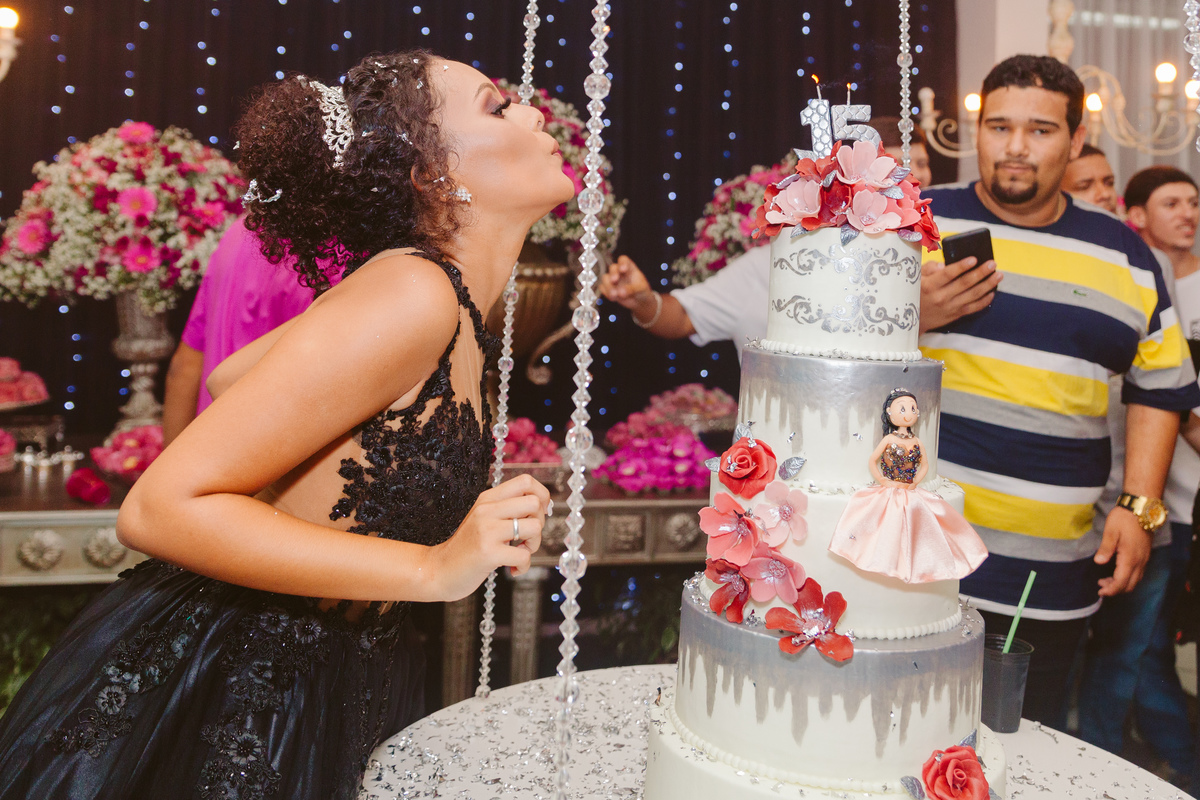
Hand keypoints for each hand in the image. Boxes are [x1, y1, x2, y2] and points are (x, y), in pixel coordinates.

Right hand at [428, 473, 550, 601]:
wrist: (439, 571)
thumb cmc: (467, 547)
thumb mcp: (483, 518)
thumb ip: (506, 508)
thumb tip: (542, 504)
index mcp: (487, 498)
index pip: (525, 481)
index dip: (541, 496)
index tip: (537, 514)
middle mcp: (487, 510)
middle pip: (534, 502)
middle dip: (540, 522)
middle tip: (526, 537)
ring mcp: (487, 530)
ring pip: (534, 527)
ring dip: (534, 545)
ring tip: (519, 552)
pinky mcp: (488, 553)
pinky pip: (523, 556)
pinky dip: (524, 566)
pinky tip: (512, 569)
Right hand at [600, 255, 652, 309]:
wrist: (639, 301)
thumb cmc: (642, 291)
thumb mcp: (641, 288)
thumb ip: (632, 289)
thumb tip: (621, 292)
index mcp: (629, 267)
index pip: (623, 260)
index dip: (622, 263)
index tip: (623, 269)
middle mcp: (619, 272)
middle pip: (613, 268)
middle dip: (613, 274)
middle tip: (615, 280)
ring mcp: (613, 280)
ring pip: (605, 278)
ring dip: (609, 286)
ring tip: (615, 295)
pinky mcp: (608, 288)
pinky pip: (603, 288)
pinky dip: (606, 292)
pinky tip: (613, 298)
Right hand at [920, 257, 1002, 332]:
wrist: (913, 321)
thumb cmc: (915, 294)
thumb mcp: (915, 279)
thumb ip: (928, 268)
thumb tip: (943, 265)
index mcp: (929, 286)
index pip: (948, 274)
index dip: (962, 266)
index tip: (974, 258)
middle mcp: (941, 297)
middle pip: (965, 283)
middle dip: (981, 272)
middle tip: (993, 264)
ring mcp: (950, 307)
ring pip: (973, 295)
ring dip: (988, 284)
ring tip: (998, 275)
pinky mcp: (956, 315)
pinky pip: (974, 308)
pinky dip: (985, 300)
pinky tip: (992, 292)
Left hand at [1094, 506, 1152, 595]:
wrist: (1141, 508)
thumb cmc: (1124, 518)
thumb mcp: (1111, 531)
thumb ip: (1105, 548)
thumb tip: (1098, 562)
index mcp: (1130, 558)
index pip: (1121, 582)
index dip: (1111, 590)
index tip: (1100, 592)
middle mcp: (1140, 561)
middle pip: (1130, 585)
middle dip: (1116, 590)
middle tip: (1101, 586)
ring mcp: (1144, 558)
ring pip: (1136, 580)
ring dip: (1122, 584)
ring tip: (1106, 580)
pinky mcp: (1145, 555)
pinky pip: (1139, 573)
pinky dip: (1128, 578)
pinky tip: (1117, 572)